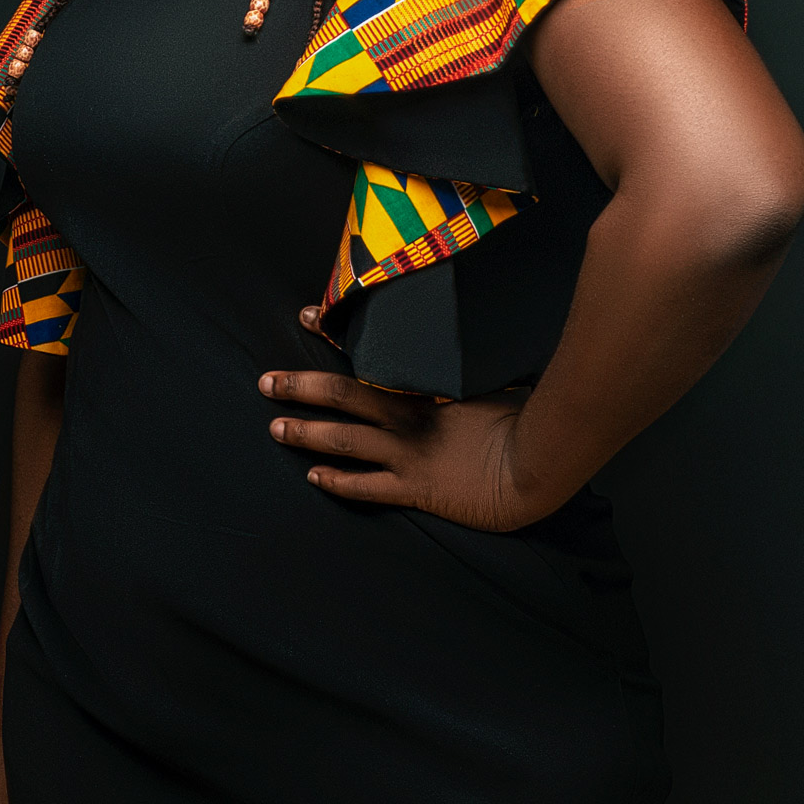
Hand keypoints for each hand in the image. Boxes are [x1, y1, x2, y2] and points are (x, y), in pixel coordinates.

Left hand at [259, 331, 535, 532]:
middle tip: (266, 382)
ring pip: (345, 440)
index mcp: (425, 386)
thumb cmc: (522, 421)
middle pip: (343, 395)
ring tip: (276, 429)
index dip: (334, 333)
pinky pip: (366, 486)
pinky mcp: (415, 488)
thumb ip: (460, 369)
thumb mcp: (489, 380)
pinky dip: (337, 481)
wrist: (536, 467)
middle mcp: (409, 417)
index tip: (306, 315)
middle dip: (300, 387)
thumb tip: (443, 351)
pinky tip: (313, 477)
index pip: (370, 353)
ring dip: (306, 433)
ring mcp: (409, 453)